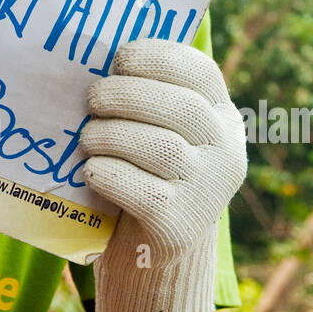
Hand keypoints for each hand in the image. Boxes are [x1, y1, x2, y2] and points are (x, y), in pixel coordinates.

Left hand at [80, 37, 246, 311]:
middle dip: (127, 95)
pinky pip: (140, 191)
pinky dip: (107, 173)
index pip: (202, 72)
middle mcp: (226, 152)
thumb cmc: (144, 175)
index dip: (160, 56)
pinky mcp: (180, 226)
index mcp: (222, 117)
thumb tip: (96, 57)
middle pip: (181, 108)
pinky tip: (91, 170)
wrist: (151, 255)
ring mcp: (208, 192)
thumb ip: (145, 98)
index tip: (120, 57)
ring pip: (160, 148)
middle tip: (92, 98)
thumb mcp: (157, 131)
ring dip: (111, 135)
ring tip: (86, 138)